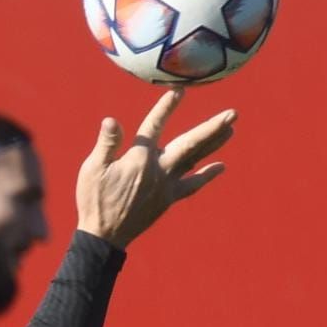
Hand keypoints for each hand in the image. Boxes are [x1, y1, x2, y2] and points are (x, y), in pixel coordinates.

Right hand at [75, 88, 235, 248]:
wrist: (104, 236)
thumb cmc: (94, 199)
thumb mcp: (93, 169)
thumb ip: (106, 144)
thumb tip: (111, 121)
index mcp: (139, 158)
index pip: (155, 125)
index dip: (166, 107)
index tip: (179, 91)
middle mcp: (159, 169)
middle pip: (191, 143)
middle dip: (213, 127)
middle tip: (233, 113)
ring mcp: (167, 185)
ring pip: (196, 160)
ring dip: (214, 144)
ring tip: (231, 129)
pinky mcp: (169, 199)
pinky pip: (192, 185)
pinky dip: (206, 175)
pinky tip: (220, 166)